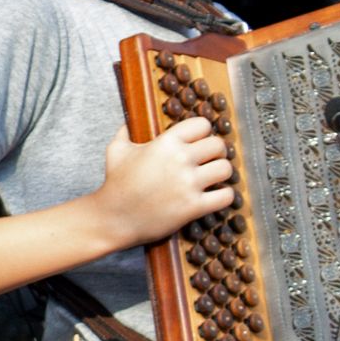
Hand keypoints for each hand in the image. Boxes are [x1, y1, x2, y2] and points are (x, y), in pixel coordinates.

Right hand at [95, 116, 234, 246]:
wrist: (113, 218)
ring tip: (215, 177)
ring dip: (222, 172)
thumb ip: (125, 132)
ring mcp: (188, 184)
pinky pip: (225, 196)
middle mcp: (180, 159)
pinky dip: (225, 196)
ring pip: (226, 169)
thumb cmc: (115, 183)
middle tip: (210, 159)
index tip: (200, 141)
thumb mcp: (116, 150)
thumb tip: (127, 122)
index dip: (203, 132)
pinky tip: (215, 196)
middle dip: (217, 152)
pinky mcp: (193, 207)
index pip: (202, 124)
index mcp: (166, 142)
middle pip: (219, 145)